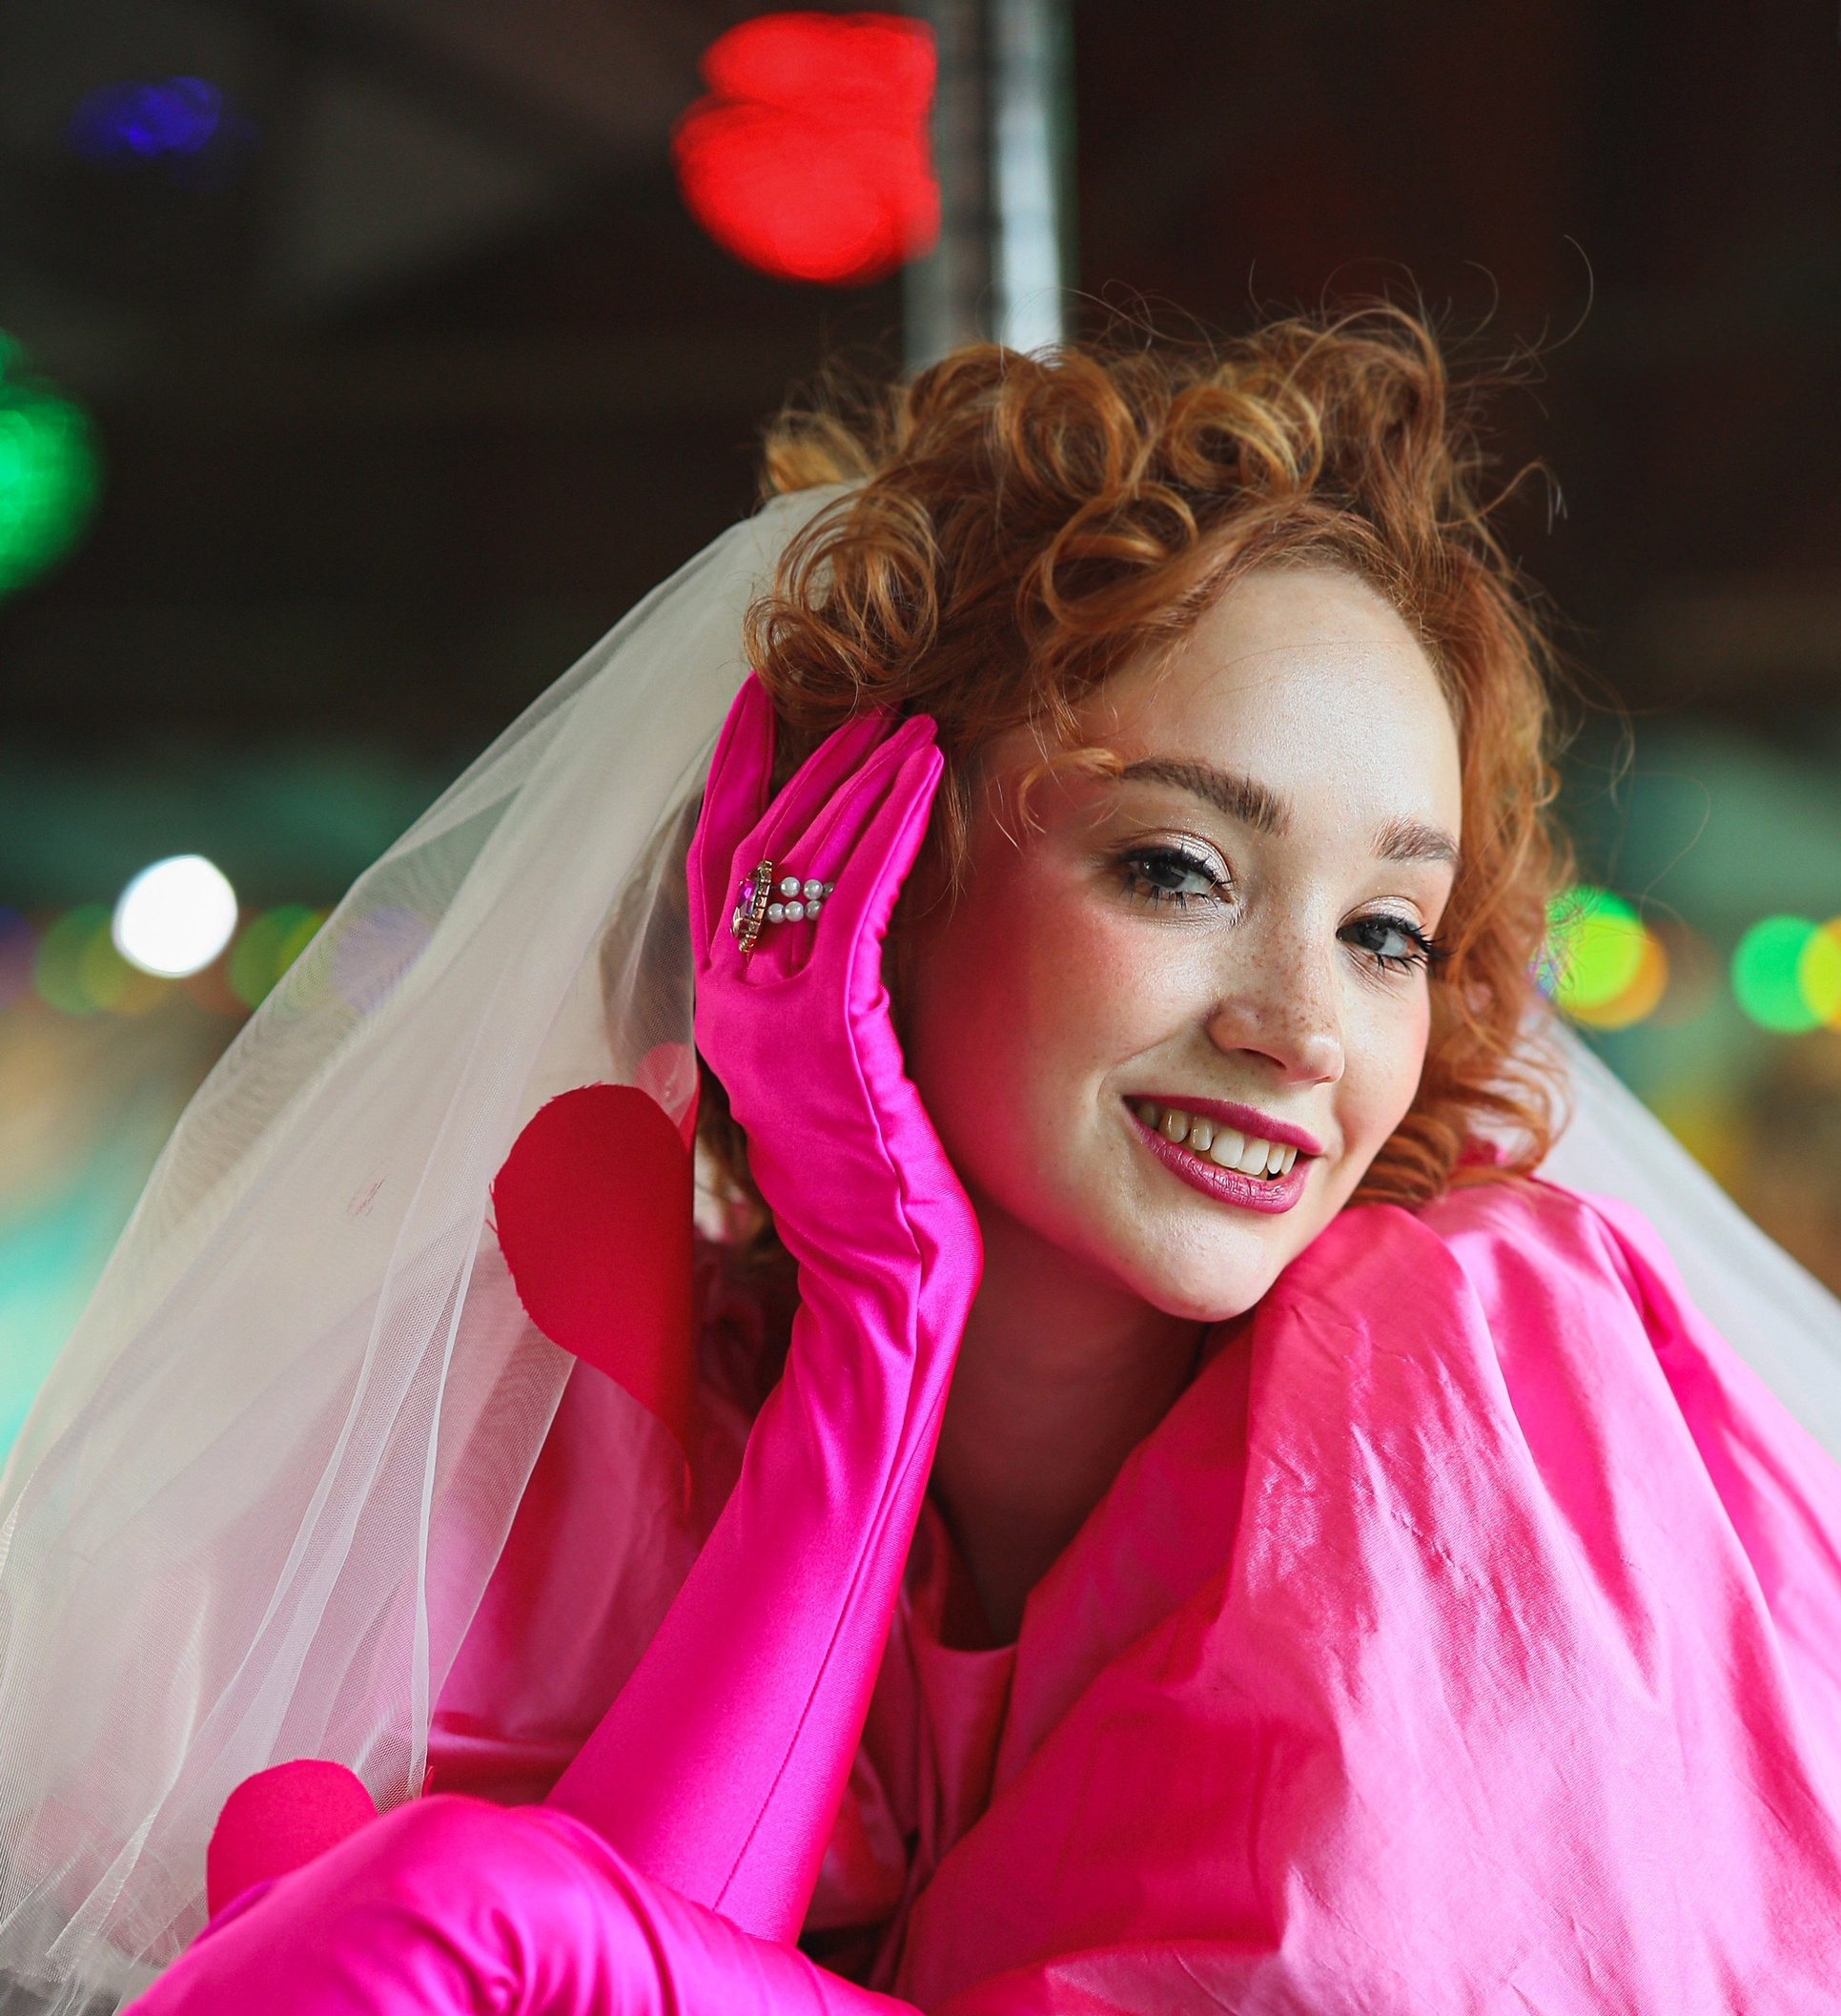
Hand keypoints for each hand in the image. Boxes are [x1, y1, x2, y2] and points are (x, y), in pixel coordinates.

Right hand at [685, 689, 976, 1300]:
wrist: (876, 1298)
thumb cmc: (874, 1217)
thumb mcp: (833, 1098)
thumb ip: (819, 1024)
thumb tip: (843, 964)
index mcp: (723, 1020)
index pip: (715, 868)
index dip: (737, 777)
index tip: (763, 701)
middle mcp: (730, 1010)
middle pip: (758, 845)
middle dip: (810, 758)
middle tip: (865, 689)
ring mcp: (772, 1022)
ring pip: (804, 860)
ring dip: (858, 776)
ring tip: (911, 714)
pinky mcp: (831, 1035)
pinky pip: (854, 903)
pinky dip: (885, 828)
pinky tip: (923, 775)